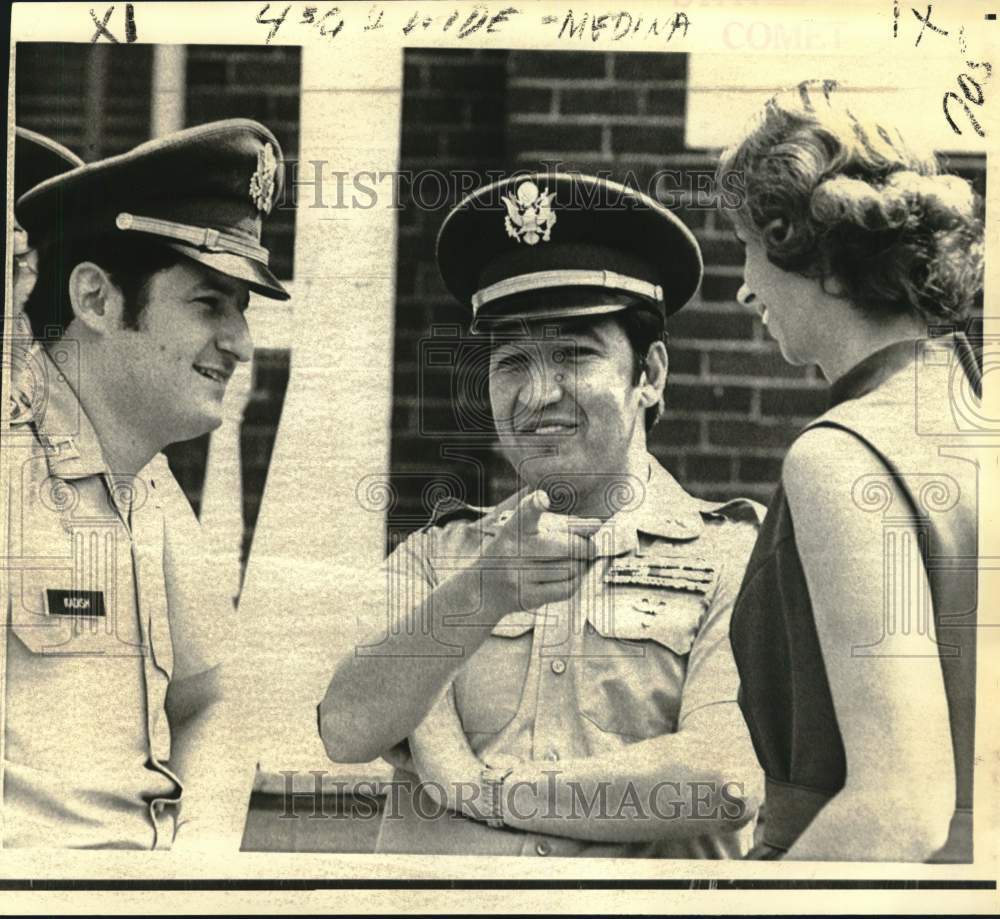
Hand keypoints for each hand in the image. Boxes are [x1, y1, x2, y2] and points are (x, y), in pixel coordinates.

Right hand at [473, 488, 595, 618]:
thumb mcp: (528, 532)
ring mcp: (518, 576)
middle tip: (590, 547)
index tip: (543, 498)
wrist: (485, 588)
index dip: (535, 504)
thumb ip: (562, 525)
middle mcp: (513, 551)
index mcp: (514, 528)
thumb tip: (595, 526)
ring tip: (576, 562)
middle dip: (585, 547)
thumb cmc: (515, 552)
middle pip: (567, 547)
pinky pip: (567, 588)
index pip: (525, 513)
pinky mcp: (527, 597)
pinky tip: (572, 576)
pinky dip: (576, 581)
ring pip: (571, 569)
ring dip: (581, 565)